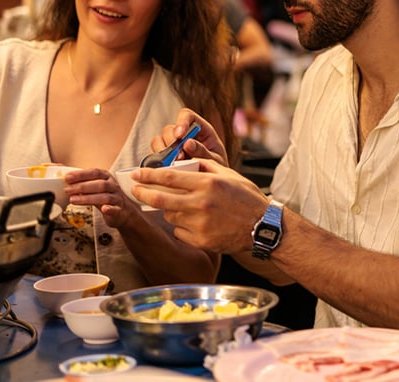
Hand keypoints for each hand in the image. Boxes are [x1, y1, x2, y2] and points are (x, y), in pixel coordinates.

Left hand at [63, 169, 145, 229]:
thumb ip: (83, 183)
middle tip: (68, 190)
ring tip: (74, 200)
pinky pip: (115, 209)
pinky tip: (104, 209)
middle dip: (82, 187)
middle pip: (99, 184)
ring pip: (105, 197)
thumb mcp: (96, 187)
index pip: (94, 173)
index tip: (68, 177)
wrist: (123, 212)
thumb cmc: (106, 197)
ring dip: (88, 198)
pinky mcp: (119, 210)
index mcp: (107, 177)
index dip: (81, 174)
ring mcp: (117, 198)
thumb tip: (66, 180)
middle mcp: (113, 186)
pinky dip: (109, 209)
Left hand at [131, 160, 267, 253]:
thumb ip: (205, 165)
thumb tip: (184, 157)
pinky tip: (193, 223)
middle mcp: (201, 204)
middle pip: (160, 199)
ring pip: (169, 216)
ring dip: (169, 210)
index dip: (148, 175)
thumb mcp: (228, 175)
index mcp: (207, 184)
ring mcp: (200, 225)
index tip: (136, 174)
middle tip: (135, 190)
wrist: (263, 227)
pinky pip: (179, 232)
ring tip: (181, 207)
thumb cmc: (247, 198)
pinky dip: (181, 226)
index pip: (168, 177)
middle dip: (143, 193)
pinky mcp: (201, 241)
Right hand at [154, 108, 227, 165]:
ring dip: (162, 153)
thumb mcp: (215, 161)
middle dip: (171, 143)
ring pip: (157, 141)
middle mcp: (183, 135)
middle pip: (169, 129)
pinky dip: (156, 163)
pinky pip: (153, 156)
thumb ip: (203, 152)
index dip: (181, 122)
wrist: (212, 186)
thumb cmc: (217, 169)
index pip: (187, 116)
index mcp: (200, 129)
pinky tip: (164, 171)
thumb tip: (188, 143)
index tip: (179, 135)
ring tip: (172, 165)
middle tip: (178, 158)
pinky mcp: (162, 158)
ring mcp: (171, 146)